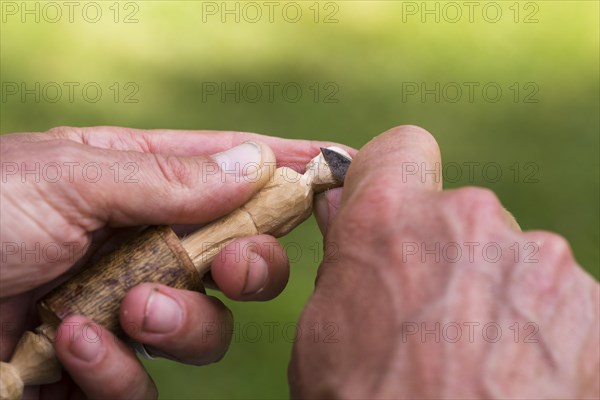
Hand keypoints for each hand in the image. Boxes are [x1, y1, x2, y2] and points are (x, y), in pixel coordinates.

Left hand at [0, 126, 350, 398]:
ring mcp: (124, 308)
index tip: (337, 166)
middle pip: (238, 254)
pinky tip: (68, 351)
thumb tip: (256, 162)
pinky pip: (144, 385)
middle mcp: (140, 244)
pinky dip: (115, 372)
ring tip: (125, 312)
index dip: (285, 164)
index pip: (229, 168)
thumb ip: (166, 177)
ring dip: (176, 323)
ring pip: (204, 328)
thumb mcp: (66, 176)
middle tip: (231, 267)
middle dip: (249, 264)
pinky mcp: (98, 370)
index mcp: (133, 181)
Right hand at [290, 125, 598, 398]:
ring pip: (510, 256)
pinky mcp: (593, 303)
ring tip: (477, 360)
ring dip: (494, 291)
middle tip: (431, 318)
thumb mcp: (323, 332)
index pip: (402, 146)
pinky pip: (556, 296)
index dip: (395, 173)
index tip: (395, 207)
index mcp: (392, 220)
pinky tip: (518, 376)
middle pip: (461, 211)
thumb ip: (343, 254)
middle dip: (446, 250)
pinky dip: (540, 327)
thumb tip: (343, 202)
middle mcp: (470, 220)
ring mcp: (540, 260)